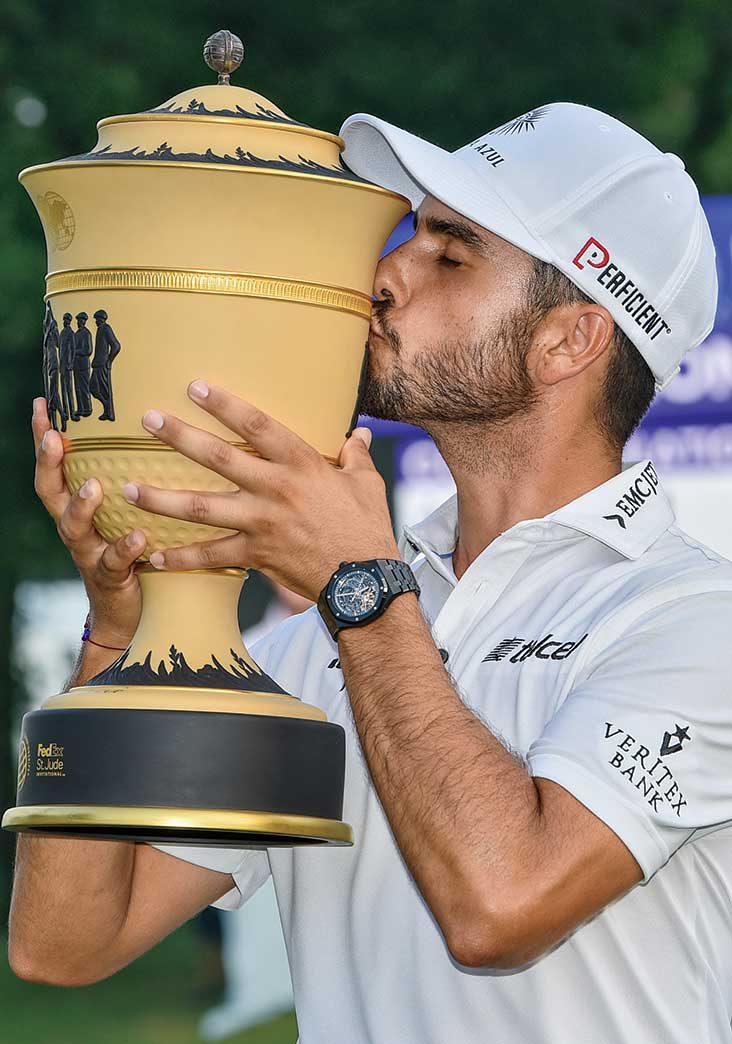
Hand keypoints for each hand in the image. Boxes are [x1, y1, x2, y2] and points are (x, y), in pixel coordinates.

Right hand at [32, 398, 145, 645]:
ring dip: (81, 505)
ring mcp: (89, 552)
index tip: (41, 403)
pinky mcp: (110, 578)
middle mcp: (76, 526)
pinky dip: (124, 547)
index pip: (54, 465)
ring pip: (73, 527)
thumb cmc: (135, 548)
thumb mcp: (128, 510)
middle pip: (50, 491)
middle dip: (48, 463)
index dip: (43, 436)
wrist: (131, 612)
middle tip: (54, 438)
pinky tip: (139, 535)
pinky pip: (113, 562)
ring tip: (93, 486)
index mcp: (77, 504)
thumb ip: (134, 477)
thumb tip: (159, 425)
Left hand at [121, 380, 399, 599]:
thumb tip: (360, 434)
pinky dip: (181, 559)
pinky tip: (154, 557)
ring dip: (161, 498)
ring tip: (127, 488)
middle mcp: (275, 489)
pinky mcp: (255, 555)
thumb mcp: (367, 485)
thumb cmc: (367, 529)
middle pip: (218, 458)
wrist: (364, 582)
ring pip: (201, 508)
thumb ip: (356, 456)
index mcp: (302, 465)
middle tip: (147, 420)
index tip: (195, 386)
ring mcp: (260, 523)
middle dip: (180, 437)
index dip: (226, 404)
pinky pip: (211, 556)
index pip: (258, 425)